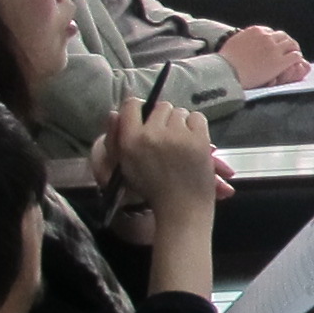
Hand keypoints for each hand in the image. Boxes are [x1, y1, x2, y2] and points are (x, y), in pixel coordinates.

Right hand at [98, 95, 219, 222]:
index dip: (139, 108)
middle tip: (167, 135)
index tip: (145, 117)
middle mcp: (152, 133)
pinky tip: (193, 142)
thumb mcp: (125, 164)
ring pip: (180, 112)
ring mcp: (177, 135)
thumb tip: (115, 112)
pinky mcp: (199, 139)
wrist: (181, 207)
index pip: (131, 105)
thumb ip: (120, 137)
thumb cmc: (152, 189)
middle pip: (160, 106)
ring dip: (181, 123)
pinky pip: (197, 118)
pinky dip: (196, 127)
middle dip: (164, 118)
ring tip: (180, 142)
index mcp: (130, 140)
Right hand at [219, 27, 308, 88]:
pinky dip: (297, 58)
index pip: (270, 32)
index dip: (274, 40)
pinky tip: (296, 63)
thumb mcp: (233, 42)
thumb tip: (243, 42)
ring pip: (292, 44)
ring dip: (294, 49)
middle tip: (289, 50)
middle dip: (286, 43)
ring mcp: (274, 49)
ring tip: (295, 56)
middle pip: (283, 36)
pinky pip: (295, 56)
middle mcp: (266, 37)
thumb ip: (242, 39)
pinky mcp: (279, 62)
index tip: (274, 45)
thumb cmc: (225, 61)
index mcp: (256, 31)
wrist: (227, 71)